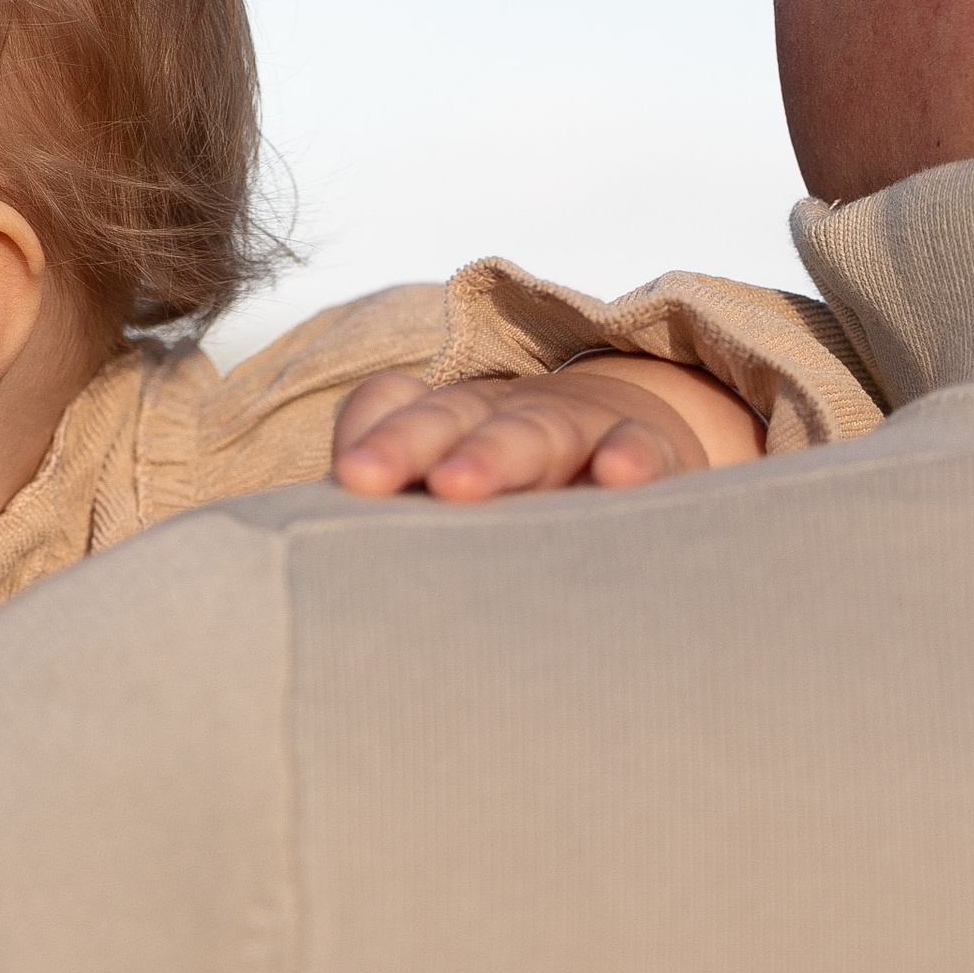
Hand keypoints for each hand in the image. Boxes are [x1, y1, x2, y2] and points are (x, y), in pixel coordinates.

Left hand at [331, 354, 762, 501]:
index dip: (369, 432)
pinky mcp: (654, 450)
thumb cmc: (526, 488)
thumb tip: (319, 567)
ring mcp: (579, 429)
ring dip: (494, 453)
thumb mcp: (460, 484)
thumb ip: (398, 511)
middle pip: (449, 417)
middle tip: (362, 479)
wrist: (638, 446)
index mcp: (449, 420)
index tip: (343, 477)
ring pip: (534, 431)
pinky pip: (642, 448)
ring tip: (453, 485)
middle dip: (404, 443)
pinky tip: (618, 478)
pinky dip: (633, 459)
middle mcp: (504, 416)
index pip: (395, 404)